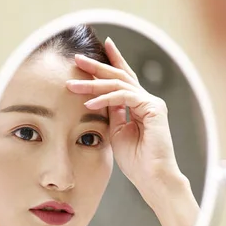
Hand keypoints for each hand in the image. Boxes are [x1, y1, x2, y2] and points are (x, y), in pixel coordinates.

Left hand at [67, 37, 181, 198]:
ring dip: (93, 84)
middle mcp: (147, 100)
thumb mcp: (117, 132)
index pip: (123, 79)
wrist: (153, 177)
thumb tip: (98, 98)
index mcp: (139, 105)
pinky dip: (105, 99)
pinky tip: (89, 103)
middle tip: (77, 58)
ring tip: (72, 85)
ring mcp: (151, 103)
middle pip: (119, 76)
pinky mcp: (153, 108)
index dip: (112, 62)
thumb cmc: (136, 161)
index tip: (101, 47)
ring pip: (118, 84)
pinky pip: (124, 97)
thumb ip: (111, 113)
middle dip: (97, 66)